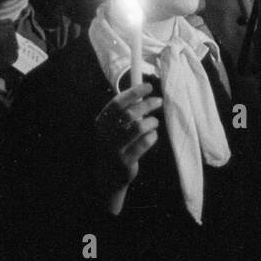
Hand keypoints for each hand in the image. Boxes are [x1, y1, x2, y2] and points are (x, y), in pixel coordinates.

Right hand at [93, 83, 161, 200]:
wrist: (108, 175)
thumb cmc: (116, 142)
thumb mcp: (114, 126)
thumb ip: (125, 109)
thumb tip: (143, 86)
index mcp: (102, 122)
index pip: (117, 102)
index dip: (134, 92)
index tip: (148, 86)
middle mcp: (106, 135)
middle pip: (129, 113)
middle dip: (147, 104)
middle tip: (158, 101)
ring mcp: (115, 149)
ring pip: (138, 128)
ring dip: (151, 121)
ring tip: (154, 122)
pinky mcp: (126, 161)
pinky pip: (144, 143)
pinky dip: (152, 136)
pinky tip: (152, 136)